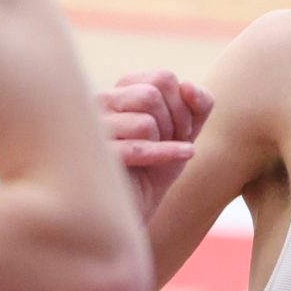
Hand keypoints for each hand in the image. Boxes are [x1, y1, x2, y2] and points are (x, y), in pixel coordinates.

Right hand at [97, 71, 213, 221]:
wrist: (131, 211)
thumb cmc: (154, 167)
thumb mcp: (183, 132)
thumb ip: (197, 103)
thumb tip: (188, 86)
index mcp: (118, 92)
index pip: (162, 78)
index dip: (183, 104)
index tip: (183, 128)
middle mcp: (98, 104)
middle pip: (151, 94)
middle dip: (176, 121)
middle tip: (175, 142)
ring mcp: (92, 131)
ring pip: (144, 121)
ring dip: (164, 141)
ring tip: (160, 157)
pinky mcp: (96, 159)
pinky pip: (137, 148)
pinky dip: (167, 153)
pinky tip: (186, 155)